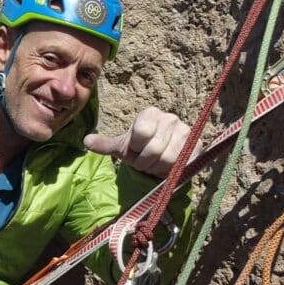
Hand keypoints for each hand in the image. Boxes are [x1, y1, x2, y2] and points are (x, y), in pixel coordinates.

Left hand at [83, 106, 199, 178]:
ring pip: (168, 159)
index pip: (141, 134)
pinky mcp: (198, 145)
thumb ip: (105, 145)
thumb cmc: (140, 151)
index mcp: (150, 114)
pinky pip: (183, 163)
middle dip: (145, 163)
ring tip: (156, 165)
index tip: (135, 151)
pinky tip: (170, 167)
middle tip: (145, 163)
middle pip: (153, 150)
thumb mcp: (122, 148)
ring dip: (158, 169)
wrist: (162, 158)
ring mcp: (186, 131)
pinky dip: (173, 170)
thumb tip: (85, 141)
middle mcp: (170, 118)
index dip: (135, 150)